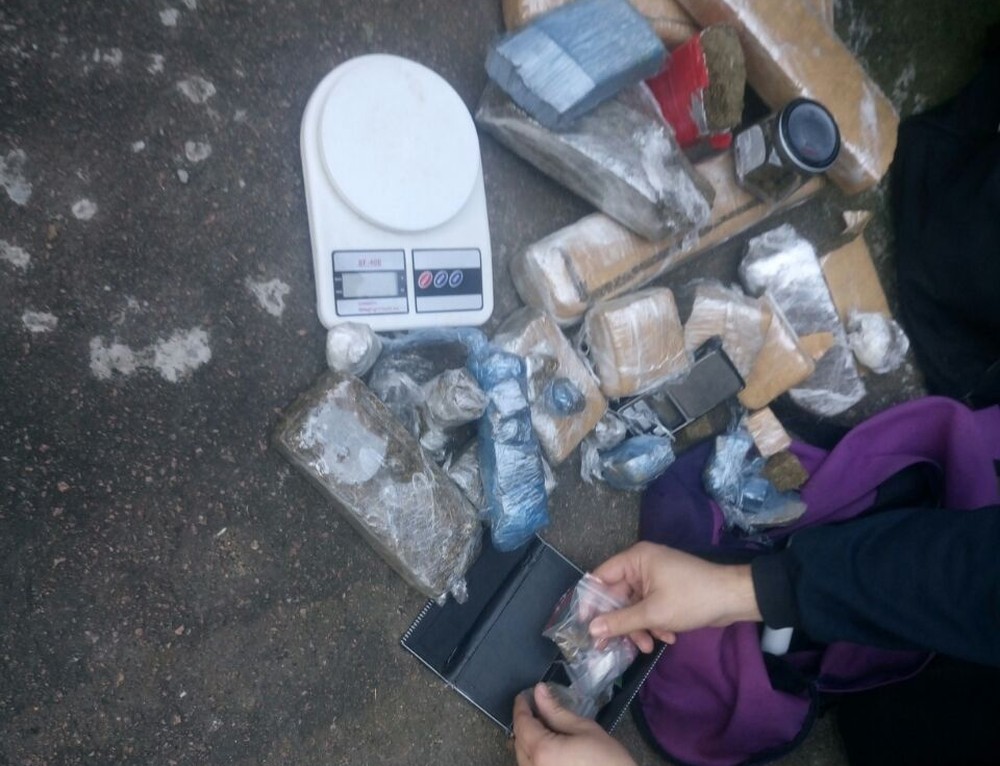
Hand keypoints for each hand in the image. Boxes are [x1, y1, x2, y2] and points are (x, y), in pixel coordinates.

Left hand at [512, 683, 635, 765]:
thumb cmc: (608, 760)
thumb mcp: (584, 729)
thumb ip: (556, 711)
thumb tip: (539, 691)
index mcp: (542, 751)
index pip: (522, 723)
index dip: (521, 706)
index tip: (524, 695)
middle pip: (518, 741)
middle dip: (524, 723)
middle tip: (537, 707)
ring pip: (522, 757)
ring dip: (528, 740)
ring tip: (544, 726)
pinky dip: (535, 755)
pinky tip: (548, 746)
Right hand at [589, 542, 760, 651]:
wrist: (734, 599)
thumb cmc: (692, 598)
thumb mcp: (653, 613)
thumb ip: (620, 621)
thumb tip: (591, 629)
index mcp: (635, 559)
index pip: (600, 577)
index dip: (591, 602)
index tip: (586, 627)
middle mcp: (642, 565)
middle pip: (617, 596)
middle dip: (621, 623)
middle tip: (613, 647)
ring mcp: (654, 578)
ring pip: (633, 606)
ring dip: (639, 628)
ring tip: (649, 647)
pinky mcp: (666, 591)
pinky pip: (649, 608)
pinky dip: (654, 624)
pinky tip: (667, 638)